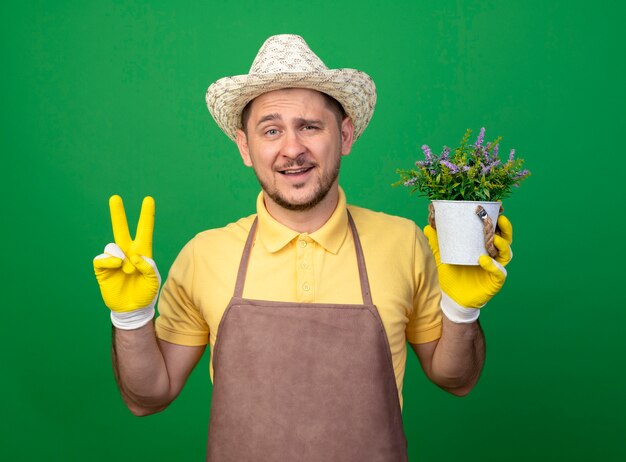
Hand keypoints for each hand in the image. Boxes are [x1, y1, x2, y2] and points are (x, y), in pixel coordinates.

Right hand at [93, 196, 160, 312]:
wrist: (132, 309)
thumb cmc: (146, 293)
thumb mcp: (153, 281)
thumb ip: (149, 268)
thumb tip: (134, 256)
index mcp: (143, 252)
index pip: (144, 230)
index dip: (146, 215)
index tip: (148, 199)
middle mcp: (127, 252)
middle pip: (121, 229)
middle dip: (117, 214)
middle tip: (115, 198)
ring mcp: (114, 260)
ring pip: (112, 246)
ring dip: (121, 257)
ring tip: (128, 270)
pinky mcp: (103, 269)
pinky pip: (102, 258)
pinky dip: (110, 261)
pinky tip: (117, 267)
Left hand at [424, 215, 512, 308]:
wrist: (453, 298)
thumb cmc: (452, 275)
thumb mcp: (443, 256)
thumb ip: (437, 242)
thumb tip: (427, 226)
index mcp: (483, 247)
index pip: (494, 231)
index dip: (498, 221)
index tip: (496, 208)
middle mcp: (493, 256)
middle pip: (506, 240)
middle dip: (505, 229)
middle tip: (501, 219)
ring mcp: (495, 269)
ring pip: (506, 254)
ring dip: (501, 245)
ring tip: (493, 239)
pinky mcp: (494, 282)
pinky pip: (499, 272)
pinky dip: (493, 265)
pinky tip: (483, 259)